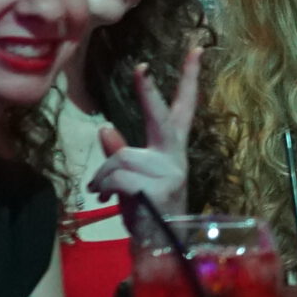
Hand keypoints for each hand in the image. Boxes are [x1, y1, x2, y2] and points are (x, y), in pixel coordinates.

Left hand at [87, 50, 202, 218]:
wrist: (159, 245)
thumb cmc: (147, 209)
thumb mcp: (133, 177)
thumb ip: (121, 152)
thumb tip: (105, 130)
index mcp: (173, 148)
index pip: (183, 107)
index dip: (190, 78)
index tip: (195, 50)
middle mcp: (175, 156)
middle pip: (160, 116)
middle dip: (149, 92)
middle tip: (142, 69)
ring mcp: (169, 172)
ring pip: (120, 156)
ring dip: (102, 174)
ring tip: (100, 190)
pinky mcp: (156, 188)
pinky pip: (117, 176)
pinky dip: (103, 185)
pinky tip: (105, 197)